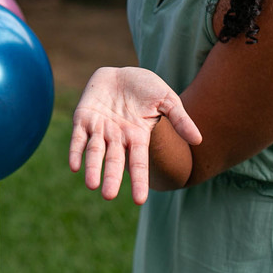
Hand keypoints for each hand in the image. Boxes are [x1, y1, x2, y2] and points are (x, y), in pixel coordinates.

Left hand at [68, 67, 200, 203]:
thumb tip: (198, 140)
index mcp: (137, 136)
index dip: (139, 180)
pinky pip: (78, 137)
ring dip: (93, 167)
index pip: (138, 162)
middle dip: (112, 177)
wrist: (120, 72)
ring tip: (91, 185)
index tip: (140, 200)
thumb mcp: (167, 100)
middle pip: (115, 160)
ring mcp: (99, 128)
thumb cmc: (146, 87)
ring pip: (95, 151)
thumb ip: (179, 119)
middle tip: (108, 196)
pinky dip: (76, 150)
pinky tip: (74, 165)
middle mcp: (117, 136)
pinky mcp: (83, 118)